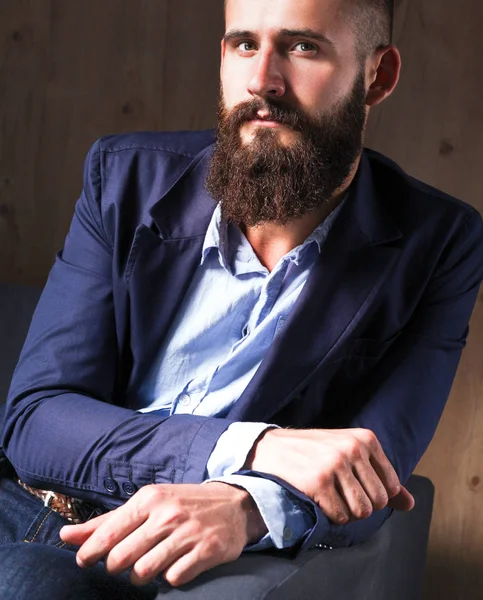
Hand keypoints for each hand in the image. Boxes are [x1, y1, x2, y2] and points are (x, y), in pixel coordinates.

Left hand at [60, 482, 266, 586]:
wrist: (235, 504)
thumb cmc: (183, 504)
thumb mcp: (148, 503)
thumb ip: (108, 522)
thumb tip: (66, 535)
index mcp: (149, 499)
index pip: (108, 532)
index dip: (90, 552)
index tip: (86, 561)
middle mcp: (167, 514)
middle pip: (121, 558)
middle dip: (116, 567)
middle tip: (123, 565)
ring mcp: (188, 533)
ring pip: (144, 572)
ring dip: (141, 576)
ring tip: (148, 567)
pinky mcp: (207, 551)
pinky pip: (174, 579)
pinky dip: (170, 578)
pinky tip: (175, 566)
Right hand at [245, 428, 414, 523]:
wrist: (271, 448)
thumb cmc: (315, 452)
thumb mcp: (351, 454)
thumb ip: (382, 478)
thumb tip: (410, 505)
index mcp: (366, 438)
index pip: (392, 486)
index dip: (374, 494)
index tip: (354, 486)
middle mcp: (353, 448)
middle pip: (379, 502)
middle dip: (361, 506)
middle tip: (340, 494)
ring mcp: (336, 464)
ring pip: (362, 512)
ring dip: (347, 513)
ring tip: (331, 498)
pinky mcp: (319, 482)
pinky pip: (340, 516)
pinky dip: (331, 516)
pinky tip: (319, 501)